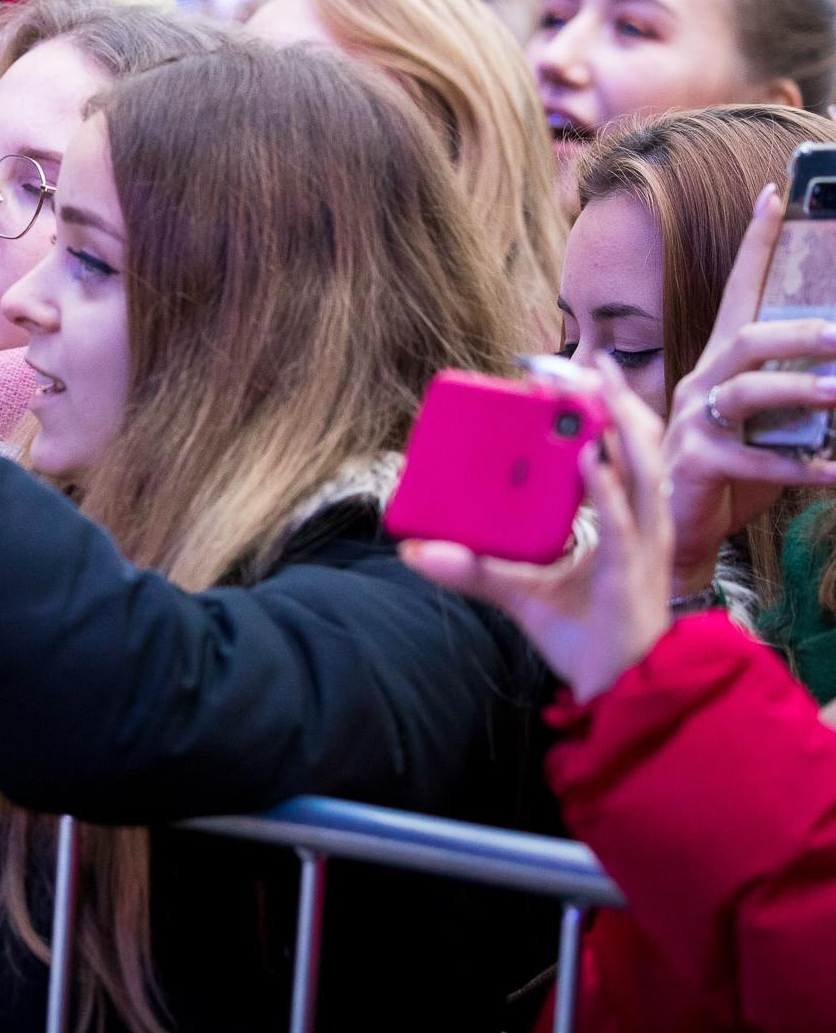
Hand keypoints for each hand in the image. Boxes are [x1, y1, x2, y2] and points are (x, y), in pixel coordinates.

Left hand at [405, 362, 675, 704]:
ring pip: (640, 475)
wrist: (622, 691)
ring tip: (588, 391)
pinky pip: (619, 526)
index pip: (622, 452)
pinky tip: (586, 462)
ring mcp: (639, 548)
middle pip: (639, 449)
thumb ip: (473, 568)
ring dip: (615, 429)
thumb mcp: (522, 591)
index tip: (578, 375)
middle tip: (587, 363)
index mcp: (623, 519)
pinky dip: (604, 492)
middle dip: (614, 402)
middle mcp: (638, 526)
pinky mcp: (627, 575)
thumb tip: (414, 551)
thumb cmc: (586, 635)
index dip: (608, 412)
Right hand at [659, 181, 835, 593]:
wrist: (679, 534)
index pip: (737, 290)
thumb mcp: (767, 428)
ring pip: (746, 393)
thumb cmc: (729, 475)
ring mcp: (692, 423)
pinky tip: (835, 470)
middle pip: (749, 338)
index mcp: (718, 363)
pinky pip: (753, 460)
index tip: (776, 196)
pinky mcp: (695, 464)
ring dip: (802, 392)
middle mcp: (701, 382)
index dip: (755, 244)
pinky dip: (801, 467)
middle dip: (803, 332)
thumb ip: (799, 400)